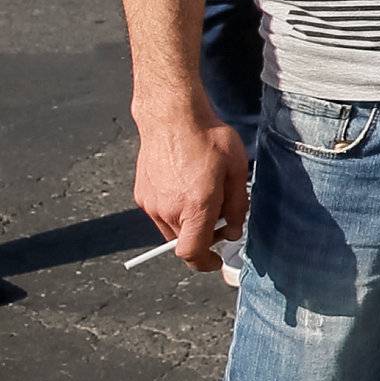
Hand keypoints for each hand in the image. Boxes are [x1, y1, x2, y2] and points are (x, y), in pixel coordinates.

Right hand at [132, 106, 249, 270]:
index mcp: (195, 207)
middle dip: (204, 238)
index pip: (192, 253)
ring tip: (203, 196)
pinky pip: (160, 215)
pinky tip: (186, 186)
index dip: (205, 263)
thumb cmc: (208, 137)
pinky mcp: (141, 195)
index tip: (216, 261)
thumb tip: (233, 231)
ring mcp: (151, 204)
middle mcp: (168, 210)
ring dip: (188, 224)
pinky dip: (174, 211)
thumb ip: (238, 206)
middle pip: (185, 242)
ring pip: (171, 230)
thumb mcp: (237, 170)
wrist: (171, 116)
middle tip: (221, 216)